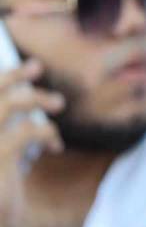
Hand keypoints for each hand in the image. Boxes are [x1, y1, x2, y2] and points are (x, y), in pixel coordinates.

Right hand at [0, 61, 62, 226]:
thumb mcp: (1, 159)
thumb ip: (7, 131)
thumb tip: (27, 98)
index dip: (2, 78)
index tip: (22, 68)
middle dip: (12, 76)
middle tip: (36, 67)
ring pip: (11, 104)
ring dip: (38, 99)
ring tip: (58, 104)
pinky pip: (30, 129)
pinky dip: (48, 132)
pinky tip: (55, 146)